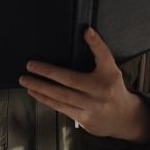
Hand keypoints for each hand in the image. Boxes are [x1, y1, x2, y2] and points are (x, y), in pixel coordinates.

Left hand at [19, 28, 149, 144]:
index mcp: (110, 74)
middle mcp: (101, 90)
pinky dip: (46, 100)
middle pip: (71, 80)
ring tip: (26, 80)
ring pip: (62, 96)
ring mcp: (92, 106)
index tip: (87, 31)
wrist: (123, 117)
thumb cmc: (112, 88)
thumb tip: (86, 31)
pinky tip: (35, 93)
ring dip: (41, 88)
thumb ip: (99, 53)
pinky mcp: (84, 119)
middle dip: (48, 72)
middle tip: (30, 65)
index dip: (96, 43)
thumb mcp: (110, 69)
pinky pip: (61, 107)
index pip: (103, 55)